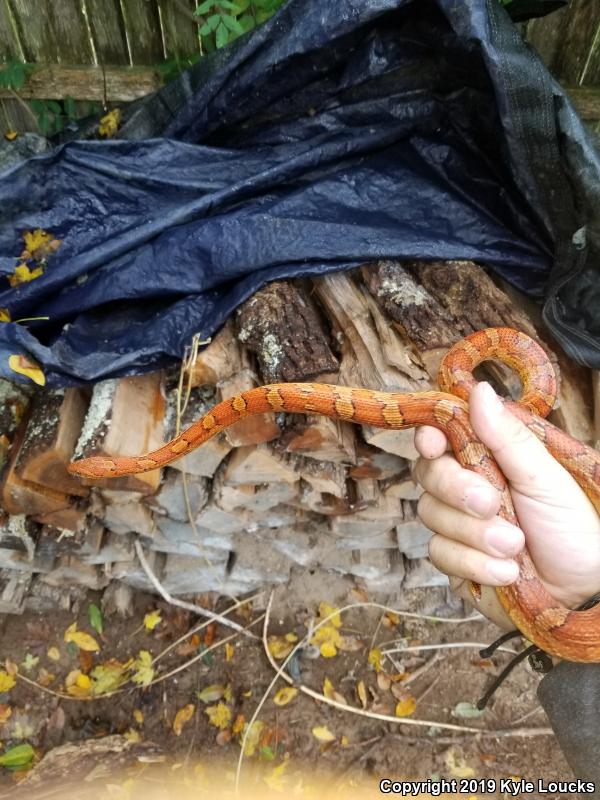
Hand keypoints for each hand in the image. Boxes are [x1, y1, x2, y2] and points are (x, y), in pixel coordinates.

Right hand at [413, 381, 599, 628]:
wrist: (582, 590)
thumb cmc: (570, 527)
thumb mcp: (544, 477)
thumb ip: (507, 437)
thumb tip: (479, 390)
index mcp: (484, 459)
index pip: (440, 439)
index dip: (429, 438)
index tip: (434, 443)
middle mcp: (462, 489)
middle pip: (428, 474)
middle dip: (456, 489)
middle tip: (491, 503)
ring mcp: (455, 526)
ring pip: (431, 515)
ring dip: (475, 533)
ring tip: (516, 546)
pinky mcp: (453, 562)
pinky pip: (441, 554)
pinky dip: (475, 563)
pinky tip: (507, 571)